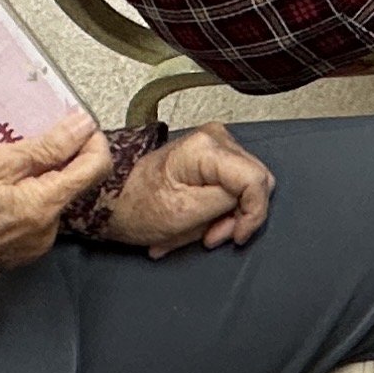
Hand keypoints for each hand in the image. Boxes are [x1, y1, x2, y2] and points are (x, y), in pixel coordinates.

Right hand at [0, 114, 119, 266]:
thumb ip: (47, 147)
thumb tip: (82, 127)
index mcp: (46, 204)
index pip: (96, 167)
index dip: (91, 141)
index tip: (75, 128)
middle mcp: (49, 228)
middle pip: (73, 182)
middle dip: (54, 161)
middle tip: (19, 148)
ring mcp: (37, 242)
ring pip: (52, 198)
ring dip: (36, 181)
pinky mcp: (23, 250)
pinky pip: (35, 216)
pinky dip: (24, 200)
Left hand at [108, 121, 274, 254]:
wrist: (117, 200)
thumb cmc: (139, 207)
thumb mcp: (186, 212)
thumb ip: (228, 202)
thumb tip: (252, 201)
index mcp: (207, 147)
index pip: (256, 179)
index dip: (253, 213)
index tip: (236, 234)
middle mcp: (216, 137)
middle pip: (256, 182)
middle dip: (238, 215)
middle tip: (213, 235)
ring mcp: (216, 144)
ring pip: (248, 186)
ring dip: (228, 214)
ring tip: (200, 230)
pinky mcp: (214, 156)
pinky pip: (236, 185)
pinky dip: (221, 208)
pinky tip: (201, 220)